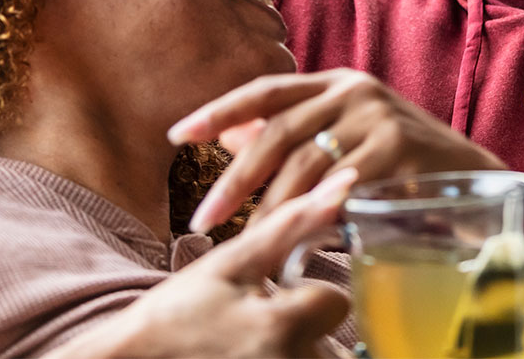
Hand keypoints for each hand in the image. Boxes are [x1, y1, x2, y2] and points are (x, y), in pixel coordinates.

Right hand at [46, 169, 357, 358]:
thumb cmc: (177, 312)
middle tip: (259, 326)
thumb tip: (346, 181)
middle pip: (333, 341)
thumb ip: (293, 221)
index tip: (277, 298)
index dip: (310, 296)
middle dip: (307, 329)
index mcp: (280, 327)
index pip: (336, 303)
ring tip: (253, 344)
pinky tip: (252, 355)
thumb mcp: (231, 261)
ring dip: (301, 350)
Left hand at [168, 69, 504, 232]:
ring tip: (250, 239)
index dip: (219, 110)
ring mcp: (377, 113)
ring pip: (304, 163)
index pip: (266, 89)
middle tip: (204, 218)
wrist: (475, 177)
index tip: (177, 135)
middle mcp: (353, 88)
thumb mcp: (344, 140)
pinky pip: (341, 184)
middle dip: (235, 179)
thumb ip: (292, 138)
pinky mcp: (397, 143)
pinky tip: (299, 235)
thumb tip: (228, 138)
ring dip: (271, 206)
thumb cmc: (403, 163)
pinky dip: (316, 212)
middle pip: (276, 131)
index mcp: (335, 82)